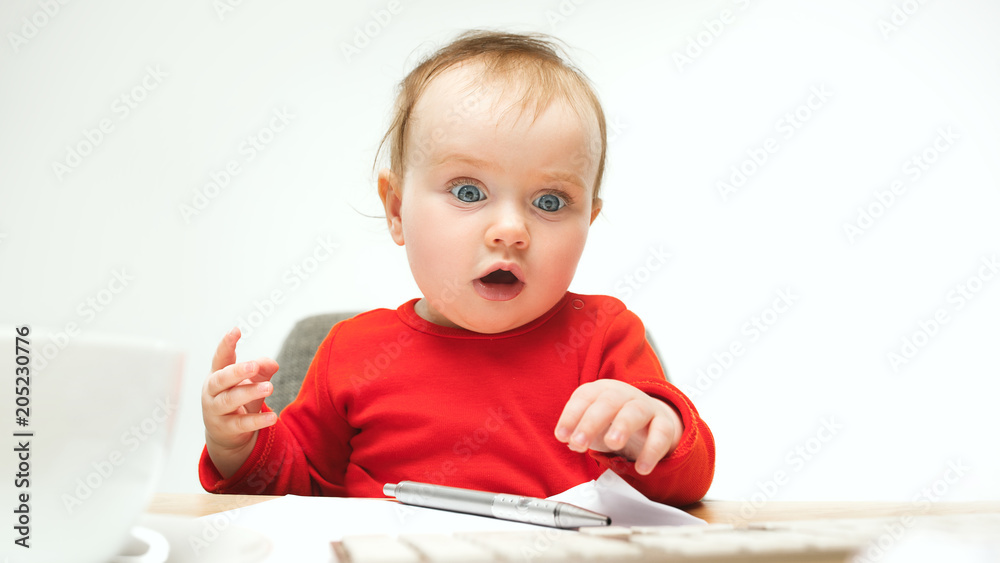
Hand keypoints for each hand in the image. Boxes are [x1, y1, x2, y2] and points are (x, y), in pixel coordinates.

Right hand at [201, 327, 279, 477]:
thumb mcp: (251, 382)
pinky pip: (241, 424)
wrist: (227, 434)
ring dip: (249, 392)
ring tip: (270, 387)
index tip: (236, 330)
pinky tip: (272, 417)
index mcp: (217, 375)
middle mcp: (212, 391)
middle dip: (237, 371)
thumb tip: (272, 362)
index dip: (226, 344)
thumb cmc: (239, 399)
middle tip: (254, 366)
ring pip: (230, 400)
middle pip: (221, 379)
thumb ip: (262, 369)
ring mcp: (216, 411)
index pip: (220, 358)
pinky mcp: (225, 428)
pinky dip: (257, 420)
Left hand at [555, 380, 682, 474]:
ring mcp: (644, 407)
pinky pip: (661, 433)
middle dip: (591, 423)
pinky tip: (642, 467)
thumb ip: (579, 434)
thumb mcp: (592, 426)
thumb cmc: (613, 420)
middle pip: (607, 402)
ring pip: (635, 411)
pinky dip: (651, 451)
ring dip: (622, 426)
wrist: (649, 419)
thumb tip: (571, 441)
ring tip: (613, 444)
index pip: (584, 397)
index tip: (561, 436)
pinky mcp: (664, 423)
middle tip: (579, 443)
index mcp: (601, 390)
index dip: (571, 416)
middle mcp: (623, 394)